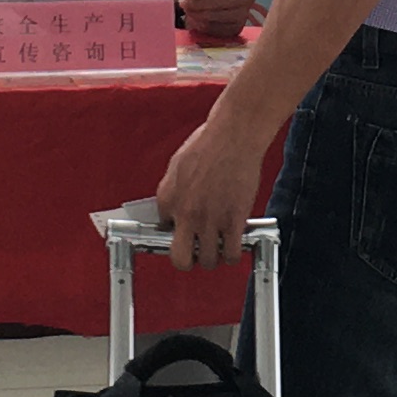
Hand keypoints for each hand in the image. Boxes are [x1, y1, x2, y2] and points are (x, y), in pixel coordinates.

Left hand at [151, 110, 269, 266]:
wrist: (234, 135)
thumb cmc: (208, 143)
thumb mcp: (177, 167)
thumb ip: (174, 191)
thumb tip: (174, 208)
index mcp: (167, 199)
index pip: (162, 232)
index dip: (175, 233)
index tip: (182, 234)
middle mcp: (185, 213)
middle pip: (180, 258)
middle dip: (187, 260)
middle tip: (195, 254)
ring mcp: (209, 219)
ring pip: (207, 260)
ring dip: (212, 258)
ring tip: (217, 248)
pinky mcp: (233, 220)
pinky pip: (230, 253)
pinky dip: (232, 255)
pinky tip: (233, 246)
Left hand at [179, 0, 253, 43]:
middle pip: (225, 1)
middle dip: (201, 4)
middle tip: (185, 4)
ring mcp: (244, 13)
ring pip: (223, 17)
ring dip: (202, 15)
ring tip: (188, 11)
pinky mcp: (238, 28)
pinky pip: (222, 30)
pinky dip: (206, 27)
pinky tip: (195, 20)